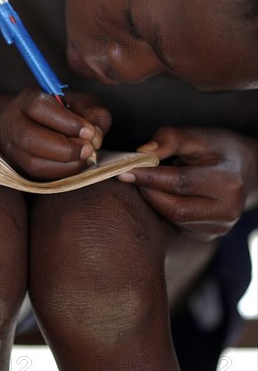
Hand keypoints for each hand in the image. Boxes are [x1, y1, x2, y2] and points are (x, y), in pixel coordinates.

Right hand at [0, 87, 111, 178]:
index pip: (40, 107)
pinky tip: (79, 165)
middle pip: (29, 137)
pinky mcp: (19, 165)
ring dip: (65, 164)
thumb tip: (94, 136)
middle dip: (64, 148)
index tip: (89, 132)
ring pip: (32, 162)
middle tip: (90, 149)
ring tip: (87, 158)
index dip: (66, 122)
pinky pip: (38, 175)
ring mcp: (12, 146)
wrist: (49, 124)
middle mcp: (12, 122)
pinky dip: (62, 172)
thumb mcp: (84, 105)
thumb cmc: (69, 112)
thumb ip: (93, 115)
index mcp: (28, 99)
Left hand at [118, 127, 257, 240]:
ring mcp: (219, 227)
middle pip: (174, 207)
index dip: (149, 177)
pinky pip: (177, 224)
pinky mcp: (208, 235)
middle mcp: (226, 210)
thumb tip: (142, 153)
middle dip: (148, 191)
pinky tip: (160, 194)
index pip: (179, 182)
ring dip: (154, 200)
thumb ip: (171, 139)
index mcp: (227, 183)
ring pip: (173, 218)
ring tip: (148, 181)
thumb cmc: (219, 149)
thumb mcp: (198, 136)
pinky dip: (163, 209)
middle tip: (131, 176)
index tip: (124, 170)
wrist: (246, 170)